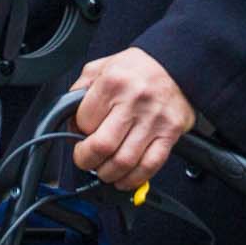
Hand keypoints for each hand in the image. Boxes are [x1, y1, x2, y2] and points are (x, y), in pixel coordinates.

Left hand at [70, 48, 195, 190]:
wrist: (177, 65)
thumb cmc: (136, 69)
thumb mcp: (100, 68)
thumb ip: (79, 91)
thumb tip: (68, 119)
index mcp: (113, 83)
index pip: (84, 122)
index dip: (76, 134)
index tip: (78, 136)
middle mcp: (134, 102)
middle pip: (102, 146)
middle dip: (87, 161)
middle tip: (85, 161)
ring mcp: (154, 119)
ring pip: (125, 161)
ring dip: (109, 173)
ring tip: (104, 170)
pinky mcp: (171, 133)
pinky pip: (151, 165)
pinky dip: (134, 179)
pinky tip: (125, 179)